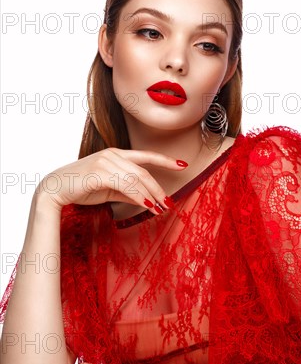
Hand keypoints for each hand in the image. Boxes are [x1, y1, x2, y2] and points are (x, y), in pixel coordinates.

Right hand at [35, 147, 187, 214]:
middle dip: (159, 189)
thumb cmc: (81, 188)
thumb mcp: (109, 190)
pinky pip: (126, 185)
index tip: (182, 164)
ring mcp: (106, 161)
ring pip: (137, 179)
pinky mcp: (100, 171)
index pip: (145, 156)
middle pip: (144, 172)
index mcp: (116, 154)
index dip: (165, 160)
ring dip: (151, 195)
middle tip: (169, 204)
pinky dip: (138, 196)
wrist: (55, 190)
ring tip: (160, 209)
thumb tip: (146, 200)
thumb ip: (127, 192)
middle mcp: (113, 154)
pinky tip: (146, 205)